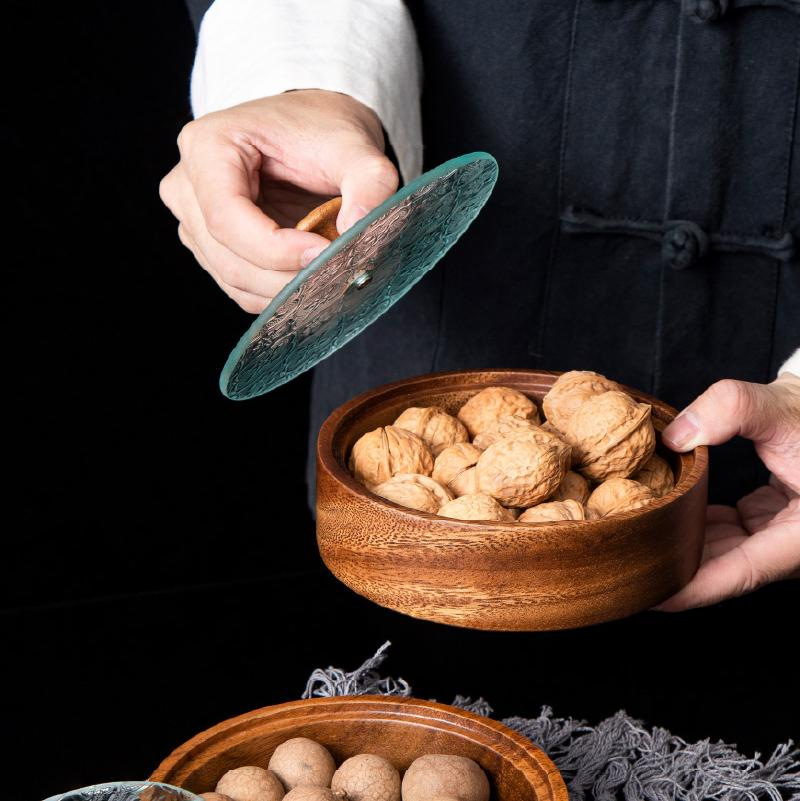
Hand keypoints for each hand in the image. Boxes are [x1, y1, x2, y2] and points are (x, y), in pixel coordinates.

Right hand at [159, 90, 397, 312]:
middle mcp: (187, 186)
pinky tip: (312, 283)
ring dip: (287, 290)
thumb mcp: (356, 146)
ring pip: (236, 280)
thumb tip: (361, 229)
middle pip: (230, 259)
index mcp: (206, 146)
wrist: (315, 130)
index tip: (325, 254)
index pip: (227, 219)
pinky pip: (242, 289)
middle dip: (288, 276)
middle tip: (338, 272)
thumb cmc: (324, 129)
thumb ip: (370, 182)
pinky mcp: (213, 249)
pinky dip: (280, 294)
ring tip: (330, 275)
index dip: (277, 250)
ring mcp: (194, 221)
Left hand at [656, 374, 799, 610]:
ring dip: (682, 549)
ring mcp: (778, 537)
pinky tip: (661, 520)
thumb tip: (676, 436)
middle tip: (628, 571)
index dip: (694, 588)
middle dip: (676, 571)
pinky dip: (693, 528)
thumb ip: (731, 409)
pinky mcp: (766, 524)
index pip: (741, 574)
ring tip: (635, 546)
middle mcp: (791, 546)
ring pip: (721, 555)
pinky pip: (724, 537)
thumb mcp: (779, 408)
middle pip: (725, 570)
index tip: (652, 597)